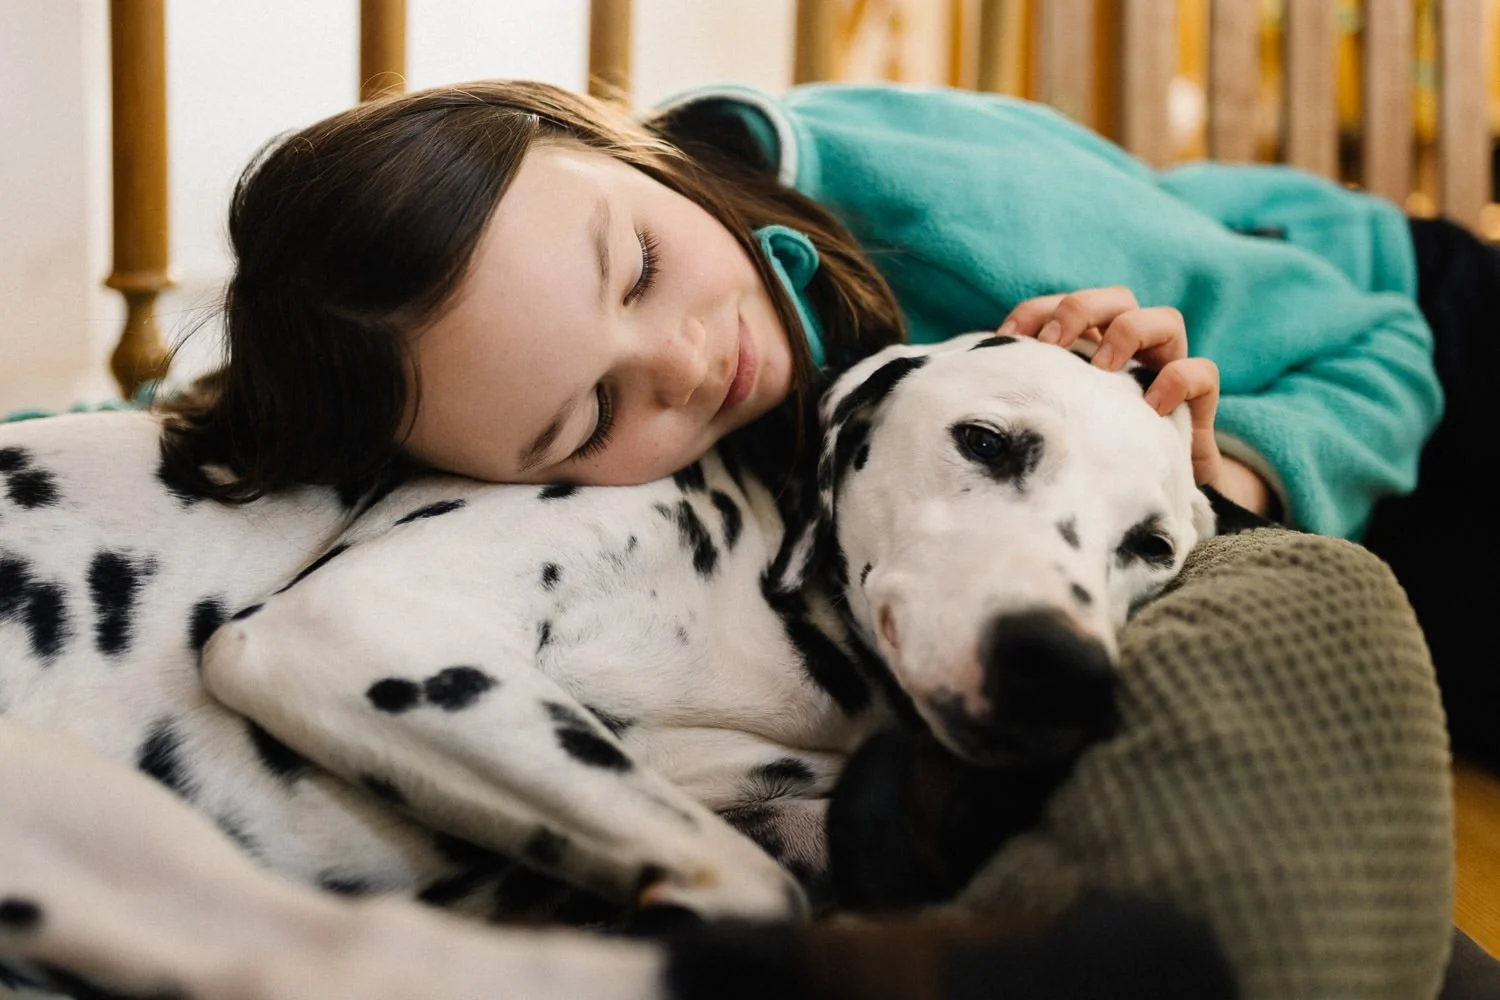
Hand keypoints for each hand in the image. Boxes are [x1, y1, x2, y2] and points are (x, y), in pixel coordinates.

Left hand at [996, 287, 1227, 490]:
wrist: (1150, 489)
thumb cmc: (1095, 447)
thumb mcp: (1059, 419)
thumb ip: (1030, 398)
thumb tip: (976, 386)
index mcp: (1095, 342)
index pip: (1065, 306)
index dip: (1036, 311)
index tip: (1007, 336)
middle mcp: (1136, 345)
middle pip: (1117, 299)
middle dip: (1081, 310)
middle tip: (1053, 344)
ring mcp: (1171, 364)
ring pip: (1166, 319)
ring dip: (1129, 334)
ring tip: (1101, 368)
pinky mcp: (1200, 397)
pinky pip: (1201, 371)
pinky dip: (1177, 380)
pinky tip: (1150, 406)